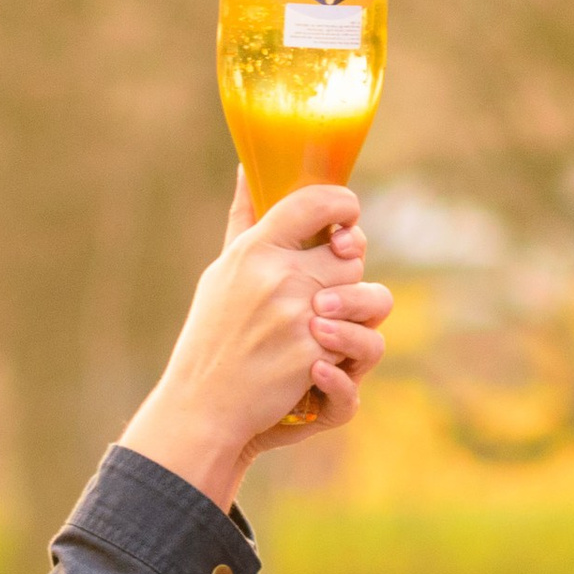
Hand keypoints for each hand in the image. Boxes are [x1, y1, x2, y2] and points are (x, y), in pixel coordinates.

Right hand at [119, 174, 392, 506]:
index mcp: (254, 251)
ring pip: (370, 296)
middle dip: (349, 270)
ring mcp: (299, 318)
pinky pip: (363, 342)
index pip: (315, 202)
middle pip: (353, 254)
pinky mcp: (315, 358)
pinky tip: (323, 357)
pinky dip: (349, 352)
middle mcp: (278, 278)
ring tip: (335, 321)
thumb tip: (247, 167)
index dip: (343, 204)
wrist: (203, 407)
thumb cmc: (213, 335)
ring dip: (361, 311)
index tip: (347, 217)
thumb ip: (245, 221)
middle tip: (330, 287)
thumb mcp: (222, 273)